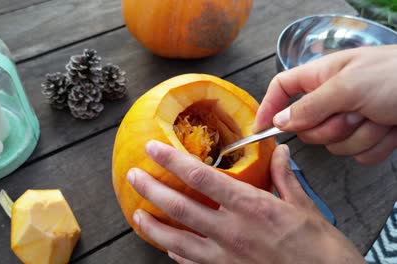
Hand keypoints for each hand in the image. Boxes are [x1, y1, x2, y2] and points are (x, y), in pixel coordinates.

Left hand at [127, 140, 363, 263]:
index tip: (154, 150)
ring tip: (137, 214)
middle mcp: (232, 231)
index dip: (173, 161)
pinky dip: (177, 254)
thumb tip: (279, 152)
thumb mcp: (304, 207)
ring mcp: (225, 257)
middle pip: (180, 207)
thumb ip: (284, 177)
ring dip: (153, 226)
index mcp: (251, 207)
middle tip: (134, 177)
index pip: (202, 178)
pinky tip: (169, 249)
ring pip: (177, 240)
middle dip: (152, 190)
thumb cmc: (320, 249)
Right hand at [254, 45, 396, 164]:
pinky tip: (390, 129)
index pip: (282, 89)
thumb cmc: (395, 76)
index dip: (268, 107)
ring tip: (380, 117)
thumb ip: (309, 106)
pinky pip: (358, 155)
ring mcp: (352, 120)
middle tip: (354, 112)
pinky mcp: (369, 138)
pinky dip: (376, 146)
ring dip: (359, 135)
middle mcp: (333, 100)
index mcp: (322, 77)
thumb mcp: (347, 86)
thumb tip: (279, 122)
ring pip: (335, 145)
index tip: (260, 131)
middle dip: (332, 127)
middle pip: (309, 128)